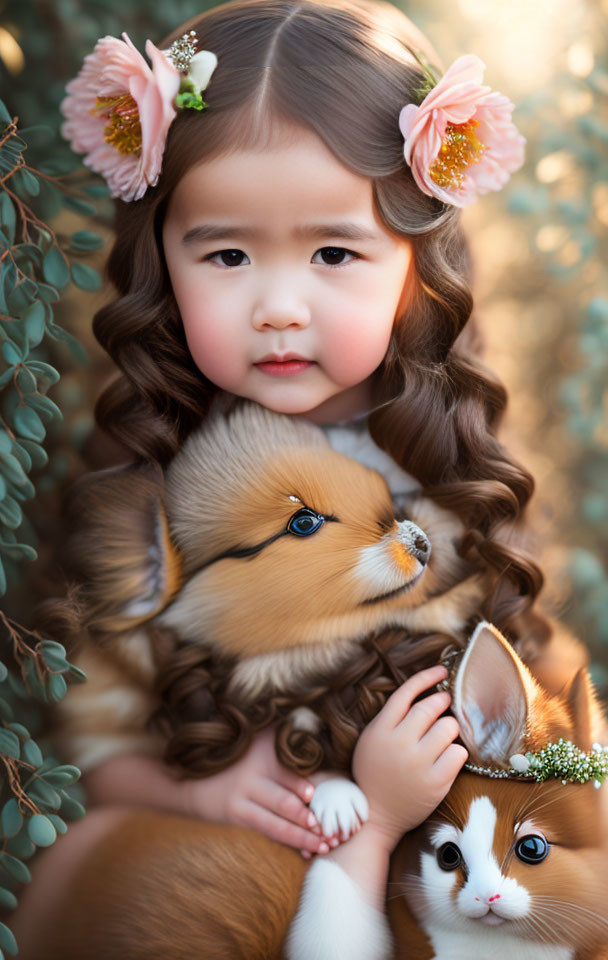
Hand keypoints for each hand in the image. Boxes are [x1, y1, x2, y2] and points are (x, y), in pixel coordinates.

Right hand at [184, 726, 329, 854]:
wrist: (195, 777)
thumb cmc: (239, 754)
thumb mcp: (259, 737)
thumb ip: (285, 733)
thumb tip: (320, 727)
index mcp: (262, 754)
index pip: (286, 772)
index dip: (300, 785)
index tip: (315, 795)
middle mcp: (253, 777)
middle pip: (283, 802)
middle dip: (307, 818)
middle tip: (328, 830)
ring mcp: (243, 799)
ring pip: (277, 824)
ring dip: (302, 837)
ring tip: (324, 844)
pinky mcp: (237, 817)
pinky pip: (267, 832)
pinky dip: (288, 842)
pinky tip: (305, 851)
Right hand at [352, 664, 466, 852]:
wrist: (376, 817)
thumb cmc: (375, 773)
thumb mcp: (372, 740)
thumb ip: (391, 718)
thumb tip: (423, 694)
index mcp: (380, 730)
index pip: (406, 693)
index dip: (427, 678)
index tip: (442, 671)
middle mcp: (398, 744)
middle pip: (430, 708)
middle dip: (443, 701)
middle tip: (446, 702)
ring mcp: (417, 764)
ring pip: (448, 728)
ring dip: (450, 728)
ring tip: (444, 735)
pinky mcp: (435, 783)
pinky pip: (459, 753)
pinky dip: (457, 751)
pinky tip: (448, 756)